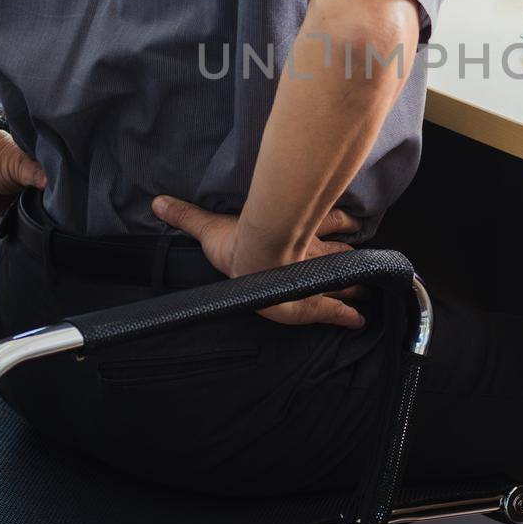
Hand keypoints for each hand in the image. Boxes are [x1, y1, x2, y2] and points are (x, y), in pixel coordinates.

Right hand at [150, 195, 365, 328]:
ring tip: (364, 291)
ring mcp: (314, 274)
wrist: (254, 258)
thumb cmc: (238, 243)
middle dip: (351, 259)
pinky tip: (357, 322)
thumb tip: (158, 201)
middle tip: (365, 265)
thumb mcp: (208, 228)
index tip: (355, 223)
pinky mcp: (311, 298)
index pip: (327, 223)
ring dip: (354, 283)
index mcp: (294, 232)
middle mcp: (310, 250)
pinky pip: (333, 309)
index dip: (341, 223)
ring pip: (343, 277)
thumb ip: (187, 215)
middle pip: (339, 253)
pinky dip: (345, 316)